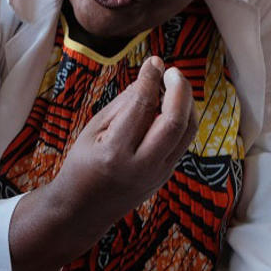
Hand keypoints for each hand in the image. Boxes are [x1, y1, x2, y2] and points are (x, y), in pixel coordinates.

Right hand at [50, 57, 196, 232]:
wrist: (84, 210)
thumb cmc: (83, 164)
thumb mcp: (93, 130)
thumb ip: (122, 104)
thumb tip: (149, 78)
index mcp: (115, 152)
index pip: (142, 106)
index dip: (150, 78)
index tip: (153, 60)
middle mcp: (141, 166)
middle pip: (174, 122)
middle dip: (179, 89)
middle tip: (172, 71)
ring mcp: (158, 174)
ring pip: (187, 132)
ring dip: (186, 103)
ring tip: (175, 85)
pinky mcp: (166, 176)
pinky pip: (183, 142)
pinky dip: (183, 119)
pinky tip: (173, 105)